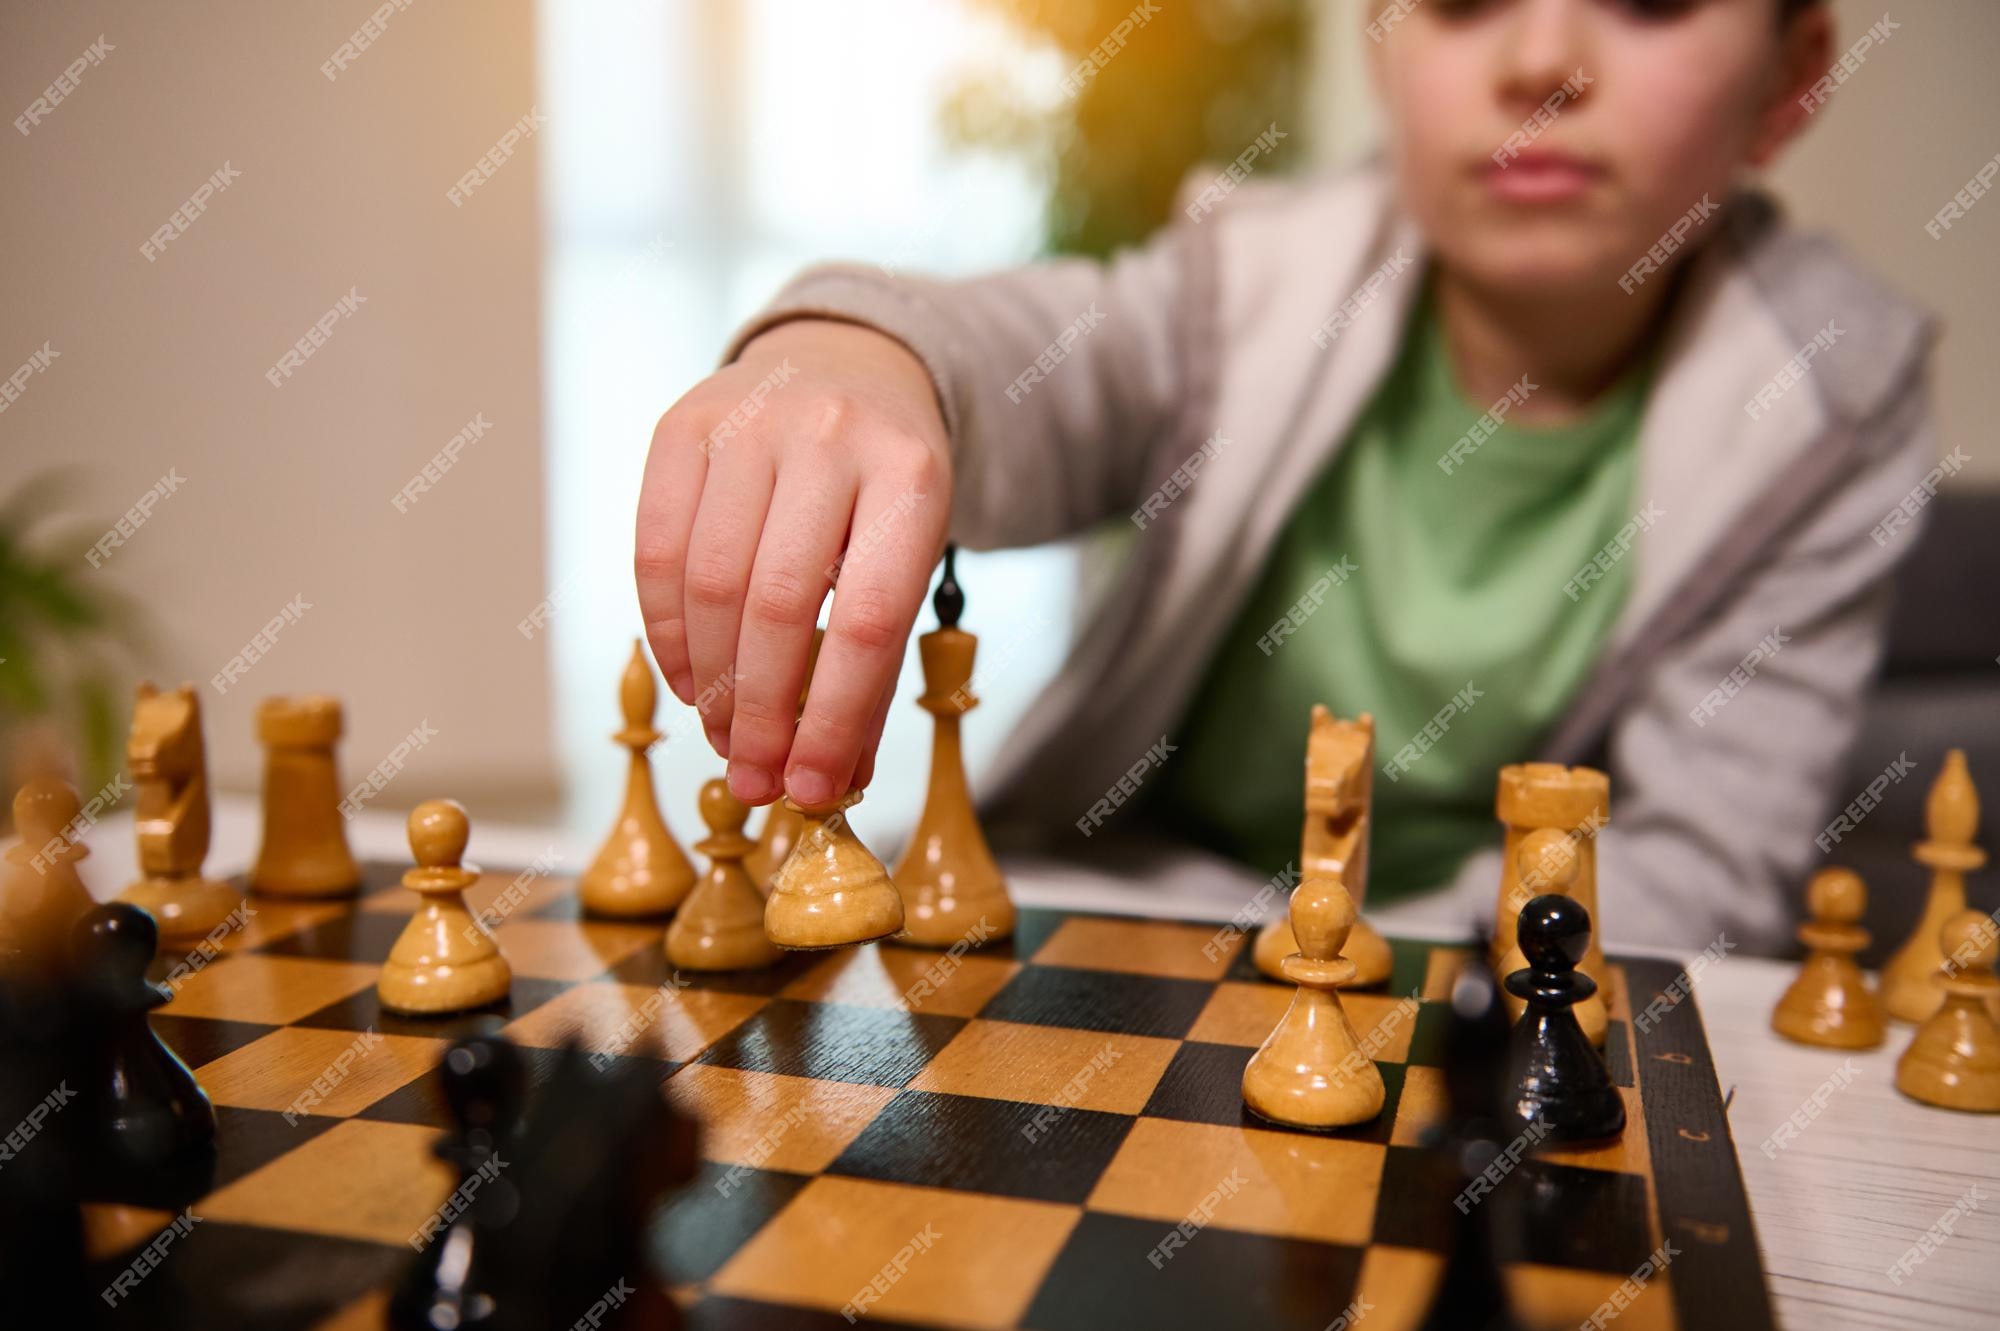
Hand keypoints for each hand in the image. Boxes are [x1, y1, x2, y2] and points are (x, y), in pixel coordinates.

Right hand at [635, 319, 951, 808]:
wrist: (849, 366)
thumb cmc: (882, 489)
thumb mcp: (911, 556)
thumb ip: (876, 665)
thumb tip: (832, 781)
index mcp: (911, 475)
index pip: (868, 621)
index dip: (834, 717)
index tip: (809, 789)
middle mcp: (831, 436)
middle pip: (780, 605)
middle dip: (761, 712)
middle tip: (755, 779)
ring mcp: (751, 421)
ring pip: (710, 582)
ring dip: (711, 682)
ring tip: (726, 736)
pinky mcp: (683, 424)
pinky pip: (656, 549)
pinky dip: (667, 632)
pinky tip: (690, 680)